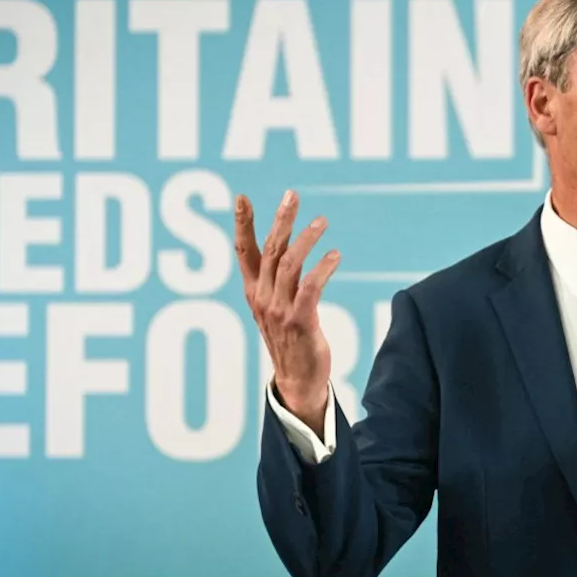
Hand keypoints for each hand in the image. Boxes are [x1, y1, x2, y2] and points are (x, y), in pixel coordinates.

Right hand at [235, 189, 340, 433]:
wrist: (297, 380)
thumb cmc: (289, 339)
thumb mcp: (275, 306)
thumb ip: (277, 278)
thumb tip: (285, 246)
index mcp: (254, 292)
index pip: (244, 252)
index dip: (242, 224)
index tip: (241, 197)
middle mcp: (262, 298)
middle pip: (270, 251)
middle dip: (280, 221)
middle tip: (292, 196)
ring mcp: (279, 311)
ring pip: (289, 265)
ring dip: (306, 240)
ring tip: (322, 222)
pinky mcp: (300, 322)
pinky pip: (310, 288)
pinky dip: (322, 269)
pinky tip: (335, 255)